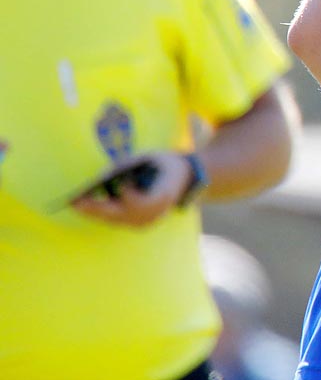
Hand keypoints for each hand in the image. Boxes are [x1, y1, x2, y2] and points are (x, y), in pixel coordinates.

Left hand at [71, 151, 190, 227]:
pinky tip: (86, 206)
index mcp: (163, 196)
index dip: (128, 194)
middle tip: (75, 202)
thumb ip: (129, 164)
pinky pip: (115, 220)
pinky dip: (101, 213)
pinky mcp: (138, 223)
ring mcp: (146, 221)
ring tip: (75, 203)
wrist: (185, 177)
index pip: (139, 202)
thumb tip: (102, 174)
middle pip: (119, 215)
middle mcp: (153, 214)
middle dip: (95, 208)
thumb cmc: (167, 163)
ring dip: (94, 212)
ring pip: (114, 220)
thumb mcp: (152, 157)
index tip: (121, 182)